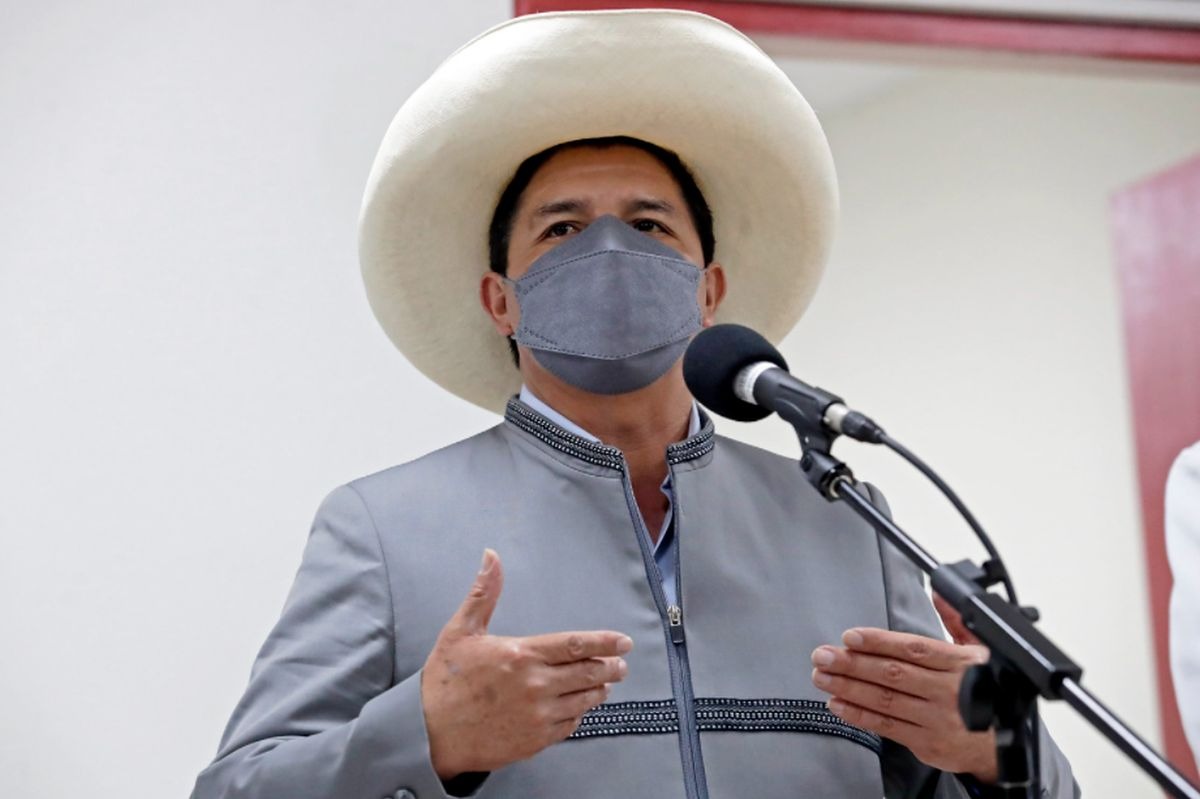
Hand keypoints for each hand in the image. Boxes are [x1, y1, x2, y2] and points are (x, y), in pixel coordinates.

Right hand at [421, 549, 632, 778]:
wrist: (430, 734)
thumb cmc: (445, 681)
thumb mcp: (461, 631)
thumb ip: (484, 593)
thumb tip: (491, 557)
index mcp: (521, 655)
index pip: (576, 645)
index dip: (605, 642)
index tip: (624, 642)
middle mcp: (535, 686)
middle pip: (588, 673)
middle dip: (611, 668)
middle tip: (621, 664)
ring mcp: (538, 716)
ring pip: (584, 701)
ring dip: (598, 690)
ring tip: (604, 683)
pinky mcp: (536, 740)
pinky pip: (570, 725)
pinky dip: (579, 714)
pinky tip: (579, 707)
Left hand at [810, 595, 997, 781]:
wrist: (1003, 745)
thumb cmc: (987, 693)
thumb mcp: (979, 653)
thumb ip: (956, 621)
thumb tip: (939, 591)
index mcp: (958, 664)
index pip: (913, 649)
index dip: (879, 642)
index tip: (850, 637)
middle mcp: (947, 691)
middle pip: (893, 674)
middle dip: (852, 663)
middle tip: (822, 656)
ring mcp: (936, 719)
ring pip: (885, 699)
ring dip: (849, 687)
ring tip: (822, 677)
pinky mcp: (928, 743)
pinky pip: (887, 726)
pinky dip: (860, 715)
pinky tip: (838, 704)